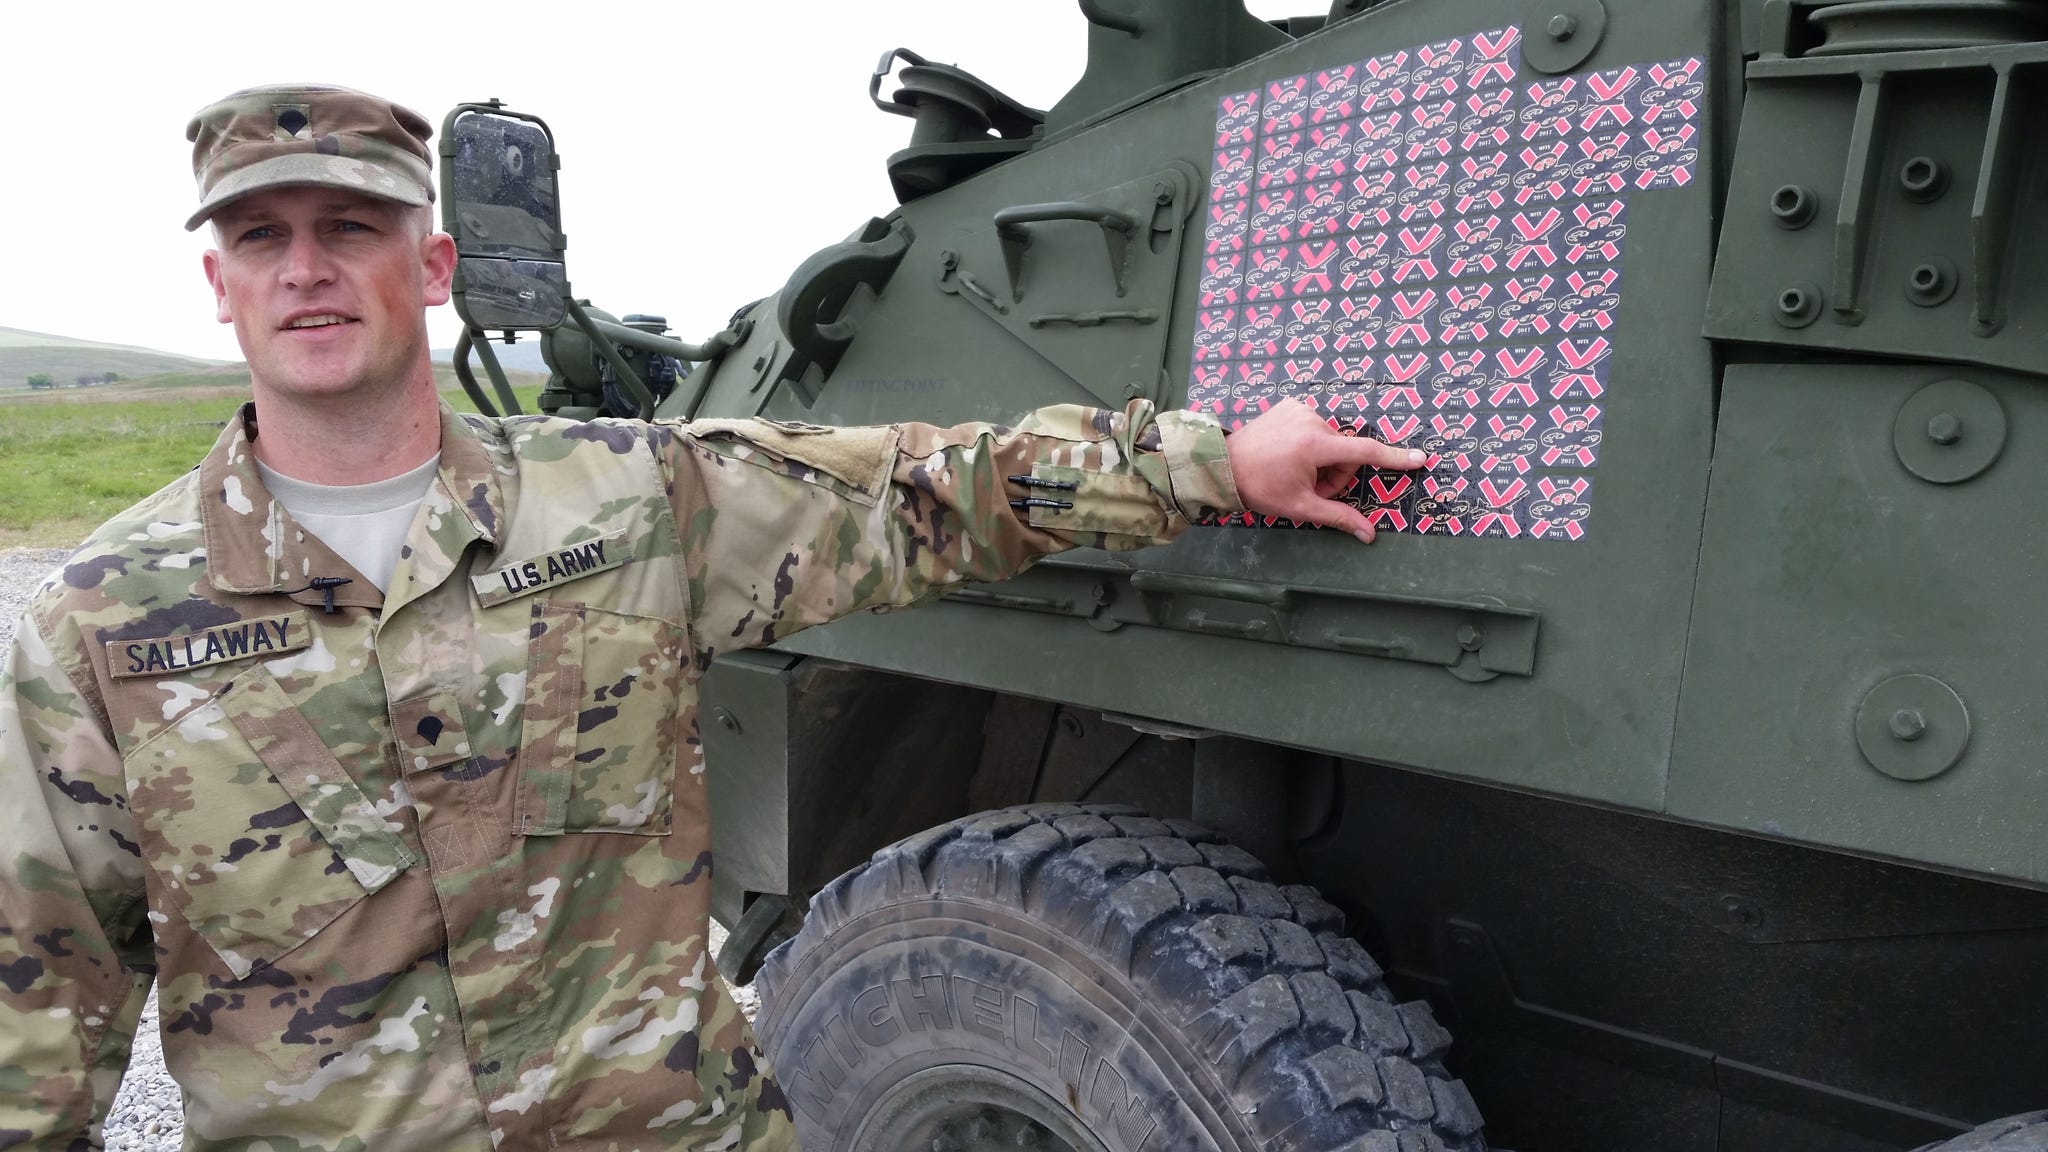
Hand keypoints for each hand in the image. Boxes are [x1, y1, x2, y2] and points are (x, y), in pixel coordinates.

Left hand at [1224, 398, 1426, 542]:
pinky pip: (1316, 426)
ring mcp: (1300, 409)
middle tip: (1311, 488)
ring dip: (1322, 459)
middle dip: (1335, 473)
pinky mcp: (1292, 404)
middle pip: (1346, 452)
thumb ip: (1339, 517)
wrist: (1223, 465)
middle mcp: (1312, 421)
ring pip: (1332, 440)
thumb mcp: (1301, 508)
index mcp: (1315, 446)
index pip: (1365, 452)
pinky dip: (1310, 443)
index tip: (1420, 458)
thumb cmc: (1261, 489)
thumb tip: (1369, 535)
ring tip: (1295, 471)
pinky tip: (1288, 453)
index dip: (1394, 458)